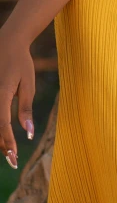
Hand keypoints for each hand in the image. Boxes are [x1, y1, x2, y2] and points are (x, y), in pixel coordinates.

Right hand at [0, 33, 35, 168]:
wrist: (8, 42)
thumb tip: (28, 132)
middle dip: (2, 145)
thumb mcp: (28, 84)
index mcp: (1, 94)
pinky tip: (3, 136)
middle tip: (13, 160)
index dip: (8, 143)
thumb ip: (25, 108)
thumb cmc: (21, 63)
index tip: (15, 157)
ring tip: (9, 151)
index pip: (3, 125)